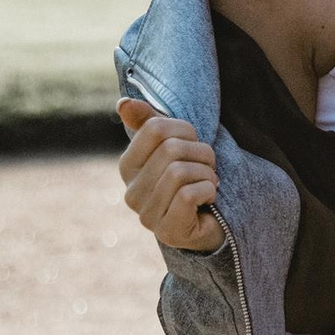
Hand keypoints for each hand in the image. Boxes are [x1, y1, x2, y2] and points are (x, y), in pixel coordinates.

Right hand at [116, 98, 222, 251]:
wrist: (211, 223)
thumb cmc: (192, 180)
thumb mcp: (173, 146)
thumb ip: (149, 123)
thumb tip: (124, 104)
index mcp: (128, 166)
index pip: (155, 128)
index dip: (185, 130)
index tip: (193, 144)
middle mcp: (131, 192)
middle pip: (171, 149)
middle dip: (201, 153)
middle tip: (207, 167)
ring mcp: (146, 215)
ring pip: (180, 172)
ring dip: (207, 174)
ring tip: (209, 182)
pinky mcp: (167, 231)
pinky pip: (188, 195)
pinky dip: (208, 191)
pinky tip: (209, 198)